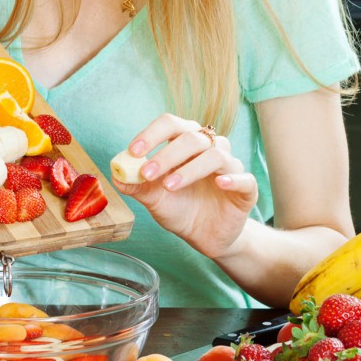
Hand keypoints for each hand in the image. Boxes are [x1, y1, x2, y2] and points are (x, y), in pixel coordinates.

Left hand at [113, 115, 258, 260]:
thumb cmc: (180, 208)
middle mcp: (209, 148)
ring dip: (190, 168)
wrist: (205, 236)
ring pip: (216, 154)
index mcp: (185, 143)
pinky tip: (219, 184)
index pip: (170, 125)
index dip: (151, 134)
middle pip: (192, 137)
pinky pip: (244, 177)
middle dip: (166, 154)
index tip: (133, 151)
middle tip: (147, 173)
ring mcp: (230, 166)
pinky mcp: (246, 189)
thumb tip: (115, 172)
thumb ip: (136, 185)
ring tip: (169, 186)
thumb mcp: (153, 199)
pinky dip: (232, 179)